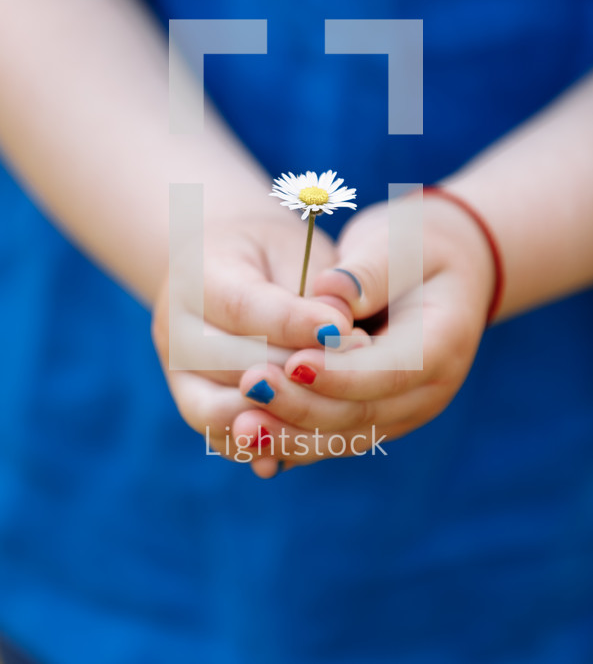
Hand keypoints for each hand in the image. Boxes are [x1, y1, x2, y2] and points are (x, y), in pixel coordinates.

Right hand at [151, 212, 355, 460]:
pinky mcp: (191, 405)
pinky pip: (225, 438)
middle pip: (232, 365)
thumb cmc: (271, 252)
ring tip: (338, 403)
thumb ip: (315, 287)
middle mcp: (173, 327)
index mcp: (194, 274)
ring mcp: (176, 373)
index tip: (344, 329)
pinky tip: (314, 436)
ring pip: (222, 412)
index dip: (294, 323)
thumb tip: (341, 327)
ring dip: (283, 414)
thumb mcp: (293, 249)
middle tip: (358, 367)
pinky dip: (268, 444)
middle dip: (298, 373)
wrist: (228, 268)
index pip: (243, 307)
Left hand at [232, 193, 495, 472]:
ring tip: (240, 427)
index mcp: (442, 343)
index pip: (391, 370)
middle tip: (251, 387)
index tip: (290, 362)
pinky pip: (333, 435)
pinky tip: (248, 438)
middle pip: (362, 413)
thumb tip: (329, 292)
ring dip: (291, 436)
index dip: (339, 373)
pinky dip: (292, 440)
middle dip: (302, 406)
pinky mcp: (375, 414)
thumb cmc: (421, 246)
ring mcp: (403, 409)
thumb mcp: (404, 243)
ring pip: (344, 435)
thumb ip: (369, 271)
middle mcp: (428, 390)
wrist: (447, 270)